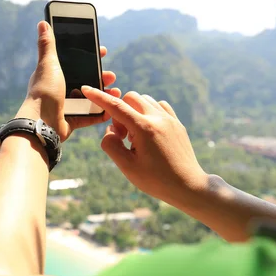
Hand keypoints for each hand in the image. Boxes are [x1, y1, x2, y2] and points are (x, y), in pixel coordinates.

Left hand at [16, 21, 120, 140]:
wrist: (42, 122)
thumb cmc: (44, 91)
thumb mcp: (48, 64)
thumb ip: (47, 44)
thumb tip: (42, 23)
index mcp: (54, 75)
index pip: (75, 62)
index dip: (89, 56)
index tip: (103, 51)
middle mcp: (60, 90)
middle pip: (85, 80)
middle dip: (101, 76)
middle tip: (112, 75)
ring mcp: (66, 106)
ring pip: (90, 98)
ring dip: (104, 94)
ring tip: (116, 92)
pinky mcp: (72, 121)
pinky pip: (90, 116)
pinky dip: (102, 113)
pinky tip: (113, 108)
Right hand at [82, 87, 208, 203]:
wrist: (188, 186)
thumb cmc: (156, 180)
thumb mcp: (127, 167)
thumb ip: (111, 145)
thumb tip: (110, 131)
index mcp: (144, 128)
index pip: (115, 106)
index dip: (98, 96)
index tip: (86, 89)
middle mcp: (158, 118)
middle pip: (130, 97)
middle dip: (120, 112)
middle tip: (122, 136)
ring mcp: (170, 119)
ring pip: (144, 100)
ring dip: (133, 111)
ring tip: (135, 136)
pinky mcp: (177, 123)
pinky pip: (158, 106)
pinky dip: (148, 112)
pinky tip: (148, 131)